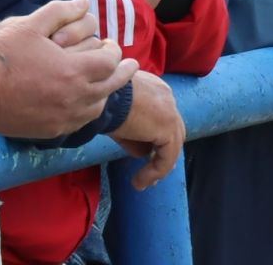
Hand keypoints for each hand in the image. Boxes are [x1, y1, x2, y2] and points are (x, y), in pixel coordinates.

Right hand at [0, 0, 137, 137]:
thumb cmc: (0, 56)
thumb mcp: (29, 24)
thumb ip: (61, 11)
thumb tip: (84, 3)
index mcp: (74, 71)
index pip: (110, 61)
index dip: (113, 51)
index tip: (108, 44)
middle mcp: (74, 98)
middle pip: (112, 86)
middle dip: (121, 72)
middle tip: (128, 65)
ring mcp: (62, 118)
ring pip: (98, 107)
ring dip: (105, 92)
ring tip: (106, 82)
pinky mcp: (50, 131)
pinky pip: (80, 122)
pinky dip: (87, 110)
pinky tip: (84, 101)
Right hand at [111, 71, 184, 190]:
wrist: (101, 95)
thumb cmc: (100, 102)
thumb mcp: (117, 119)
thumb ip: (132, 135)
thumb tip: (142, 153)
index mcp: (155, 90)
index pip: (161, 117)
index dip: (156, 138)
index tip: (146, 156)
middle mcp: (167, 97)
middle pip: (172, 130)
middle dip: (164, 153)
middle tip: (152, 173)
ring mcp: (170, 111)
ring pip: (172, 144)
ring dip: (159, 166)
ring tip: (141, 182)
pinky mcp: (167, 126)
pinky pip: (168, 155)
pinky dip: (156, 171)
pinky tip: (139, 182)